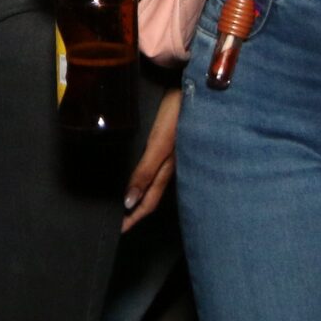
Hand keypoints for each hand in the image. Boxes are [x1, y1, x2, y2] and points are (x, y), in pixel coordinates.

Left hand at [121, 84, 179, 231]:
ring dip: (142, 195)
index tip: (119, 231)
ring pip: (157, 181)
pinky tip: (143, 174)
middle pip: (152, 194)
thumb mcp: (160, 144)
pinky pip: (160, 166)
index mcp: (168, 168)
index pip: (149, 201)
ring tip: (127, 203)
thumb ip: (146, 171)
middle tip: (119, 223)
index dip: (134, 216)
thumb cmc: (179, 114)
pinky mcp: (177, 140)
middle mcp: (173, 165)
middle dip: (136, 210)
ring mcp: (177, 153)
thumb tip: (129, 202)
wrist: (202, 89)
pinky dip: (148, 177)